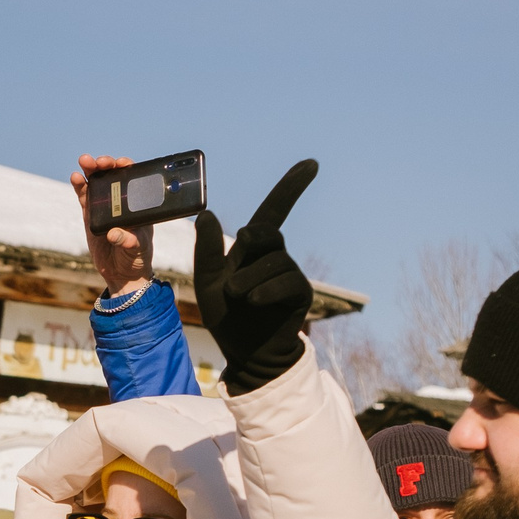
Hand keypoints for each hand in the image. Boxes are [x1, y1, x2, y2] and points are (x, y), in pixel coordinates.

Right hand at [72, 155, 153, 299]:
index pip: (132, 179)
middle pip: (112, 177)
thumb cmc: (136, 258)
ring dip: (90, 171)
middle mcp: (120, 202)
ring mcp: (104, 208)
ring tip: (84, 161)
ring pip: (97, 184)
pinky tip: (75, 177)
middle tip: (98, 161)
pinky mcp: (90, 216)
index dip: (126, 167)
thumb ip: (129, 241)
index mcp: (136, 204)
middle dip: (105, 165)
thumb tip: (115, 234)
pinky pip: (85, 198)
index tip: (121, 164)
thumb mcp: (138, 249)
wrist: (122, 273)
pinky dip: (79, 187)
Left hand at [192, 160, 318, 394]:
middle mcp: (276, 256)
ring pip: (271, 261)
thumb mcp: (207, 282)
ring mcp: (291, 274)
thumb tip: (208, 214)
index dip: (291, 187)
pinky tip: (253, 302)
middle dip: (250, 243)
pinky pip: (285, 281)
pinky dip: (264, 291)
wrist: (244, 354)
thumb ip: (206, 250)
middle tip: (236, 260)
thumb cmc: (226, 317)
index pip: (274, 211)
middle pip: (266, 232)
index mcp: (253, 249)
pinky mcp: (300, 293)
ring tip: (237, 299)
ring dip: (246, 280)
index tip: (311, 164)